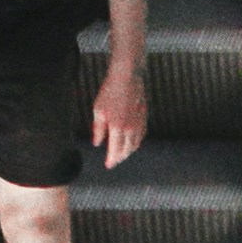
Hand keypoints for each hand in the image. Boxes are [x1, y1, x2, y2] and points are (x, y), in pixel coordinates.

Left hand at [90, 53, 149, 167]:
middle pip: (126, 151)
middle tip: (113, 160)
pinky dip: (135, 142)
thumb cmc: (110, 92)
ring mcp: (139, 124)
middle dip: (119, 157)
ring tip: (121, 153)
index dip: (111, 160)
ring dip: (128, 151)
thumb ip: (98, 130)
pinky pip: (141, 136)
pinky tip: (131, 142)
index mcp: (117, 129)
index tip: (108, 165)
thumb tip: (97, 143)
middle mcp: (130, 130)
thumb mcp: (98, 111)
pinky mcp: (144, 118)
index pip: (115, 151)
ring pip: (135, 145)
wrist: (127, 78)